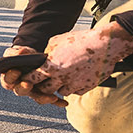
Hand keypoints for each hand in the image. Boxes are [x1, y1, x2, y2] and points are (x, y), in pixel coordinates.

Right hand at [0, 45, 68, 105]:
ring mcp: (32, 91)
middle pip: (20, 91)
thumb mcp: (17, 52)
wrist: (34, 59)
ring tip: (52, 97)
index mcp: (10, 78)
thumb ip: (15, 52)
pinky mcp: (43, 93)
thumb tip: (20, 53)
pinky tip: (64, 103)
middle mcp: (20, 87)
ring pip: (36, 97)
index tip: (16, 71)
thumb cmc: (23, 55)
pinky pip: (49, 99)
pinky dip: (57, 102)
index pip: (7, 80)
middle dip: (24, 88)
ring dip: (43, 98)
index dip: (10, 76)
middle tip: (28, 84)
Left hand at [12, 23, 132, 103]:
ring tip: (62, 79)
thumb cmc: (80, 40)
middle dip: (43, 86)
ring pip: (61, 92)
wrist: (105, 44)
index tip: (27, 79)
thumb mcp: (56, 42)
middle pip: (45, 89)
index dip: (28, 79)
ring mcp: (75, 84)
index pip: (33, 79)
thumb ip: (47, 53)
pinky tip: (75, 79)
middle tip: (44, 81)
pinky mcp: (87, 86)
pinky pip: (76, 91)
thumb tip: (42, 60)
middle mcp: (62, 78)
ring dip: (59, 87)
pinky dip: (74, 87)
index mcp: (51, 67)